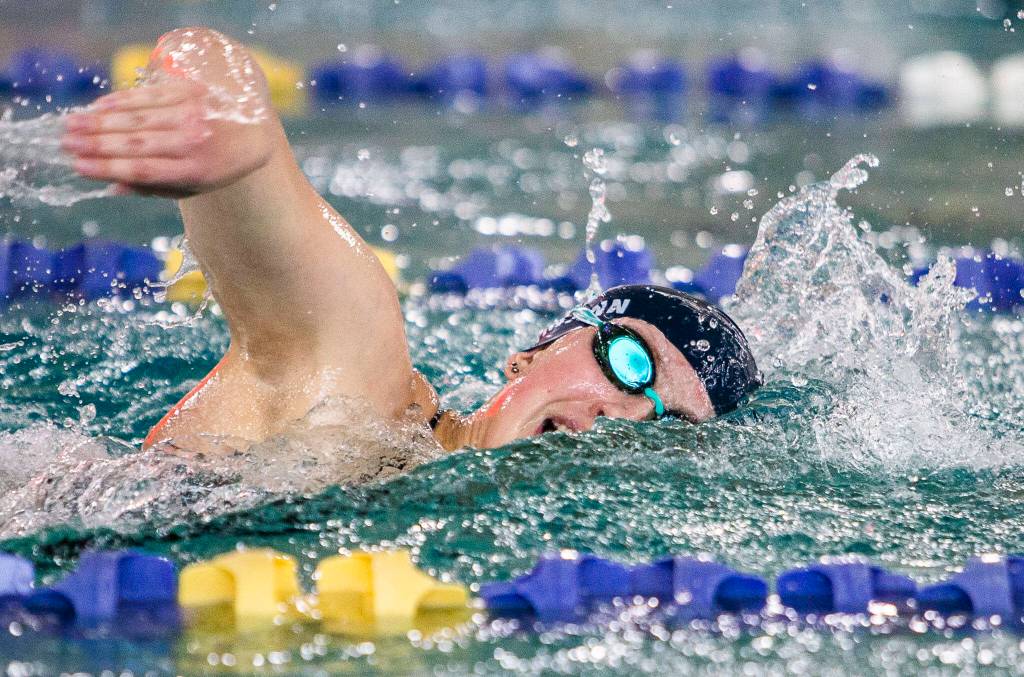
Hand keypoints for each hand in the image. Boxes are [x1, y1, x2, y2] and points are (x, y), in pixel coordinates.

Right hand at [61, 78, 271, 198]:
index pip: (144, 170)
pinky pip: (149, 96)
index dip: (108, 168)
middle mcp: (194, 142)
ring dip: (101, 121)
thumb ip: (154, 188)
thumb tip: (111, 188)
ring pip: (139, 119)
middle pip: (137, 144)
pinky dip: (121, 101)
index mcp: (196, 172)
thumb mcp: (194, 187)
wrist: (255, 132)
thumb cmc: (217, 166)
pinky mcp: (191, 92)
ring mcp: (193, 115)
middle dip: (97, 144)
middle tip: (66, 143)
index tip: (78, 166)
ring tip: (72, 125)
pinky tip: (98, 107)